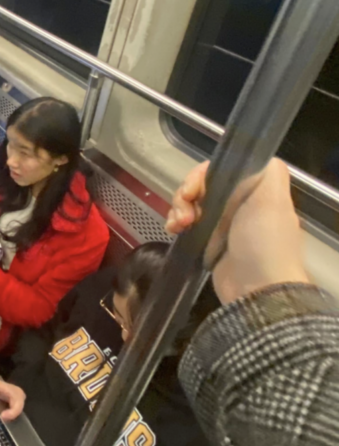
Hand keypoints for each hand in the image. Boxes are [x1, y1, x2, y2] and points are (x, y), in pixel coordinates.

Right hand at [166, 158, 308, 304]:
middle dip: (186, 194)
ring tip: (178, 226)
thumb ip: (265, 170)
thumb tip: (248, 156)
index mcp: (255, 188)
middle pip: (202, 184)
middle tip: (184, 213)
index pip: (220, 168)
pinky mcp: (209, 241)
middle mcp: (240, 202)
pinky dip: (176, 223)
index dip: (201, 174)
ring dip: (178, 209)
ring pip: (191, 202)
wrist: (258, 289)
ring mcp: (223, 222)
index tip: (193, 190)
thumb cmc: (264, 241)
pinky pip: (187, 222)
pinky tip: (174, 231)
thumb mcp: (271, 198)